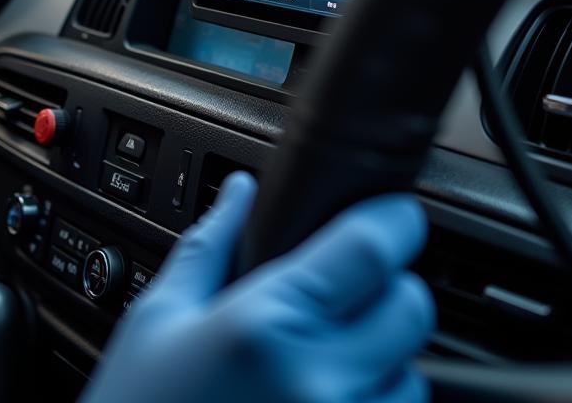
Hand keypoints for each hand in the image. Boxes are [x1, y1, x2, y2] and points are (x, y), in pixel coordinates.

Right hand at [85, 172, 434, 402]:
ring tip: (321, 370)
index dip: (394, 223)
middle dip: (388, 292)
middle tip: (346, 298)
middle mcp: (315, 384)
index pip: (372, 250)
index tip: (392, 217)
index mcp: (265, 325)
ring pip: (413, 376)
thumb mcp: (158, 321)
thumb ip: (211, 246)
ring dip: (384, 364)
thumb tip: (240, 189)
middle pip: (412, 309)